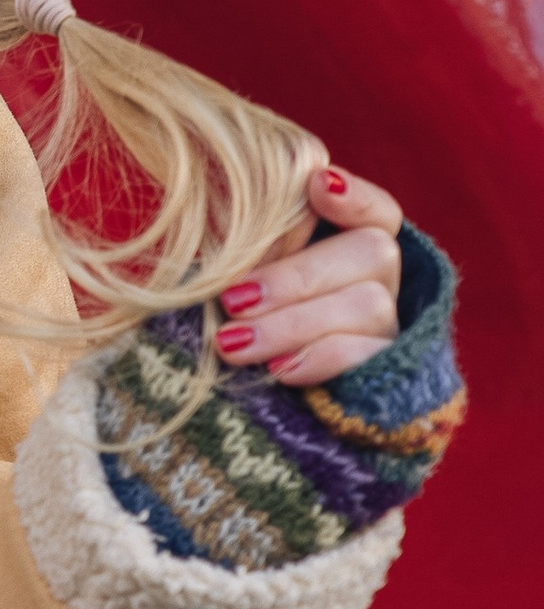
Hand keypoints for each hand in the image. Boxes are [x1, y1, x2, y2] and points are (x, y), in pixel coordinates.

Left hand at [213, 165, 403, 388]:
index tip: (316, 184)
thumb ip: (248, 253)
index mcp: (350, 250)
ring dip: (293, 323)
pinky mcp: (387, 377)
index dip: (357, 196)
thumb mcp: (242, 288)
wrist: (256, 424)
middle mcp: (382, 286)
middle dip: (296, 275)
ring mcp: (389, 331)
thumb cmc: (241, 335)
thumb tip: (218, 219)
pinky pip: (368, 357)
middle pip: (373, 251)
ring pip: (368, 305)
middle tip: (233, 301)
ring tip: (233, 345)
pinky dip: (318, 359)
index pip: (378, 212)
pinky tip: (277, 370)